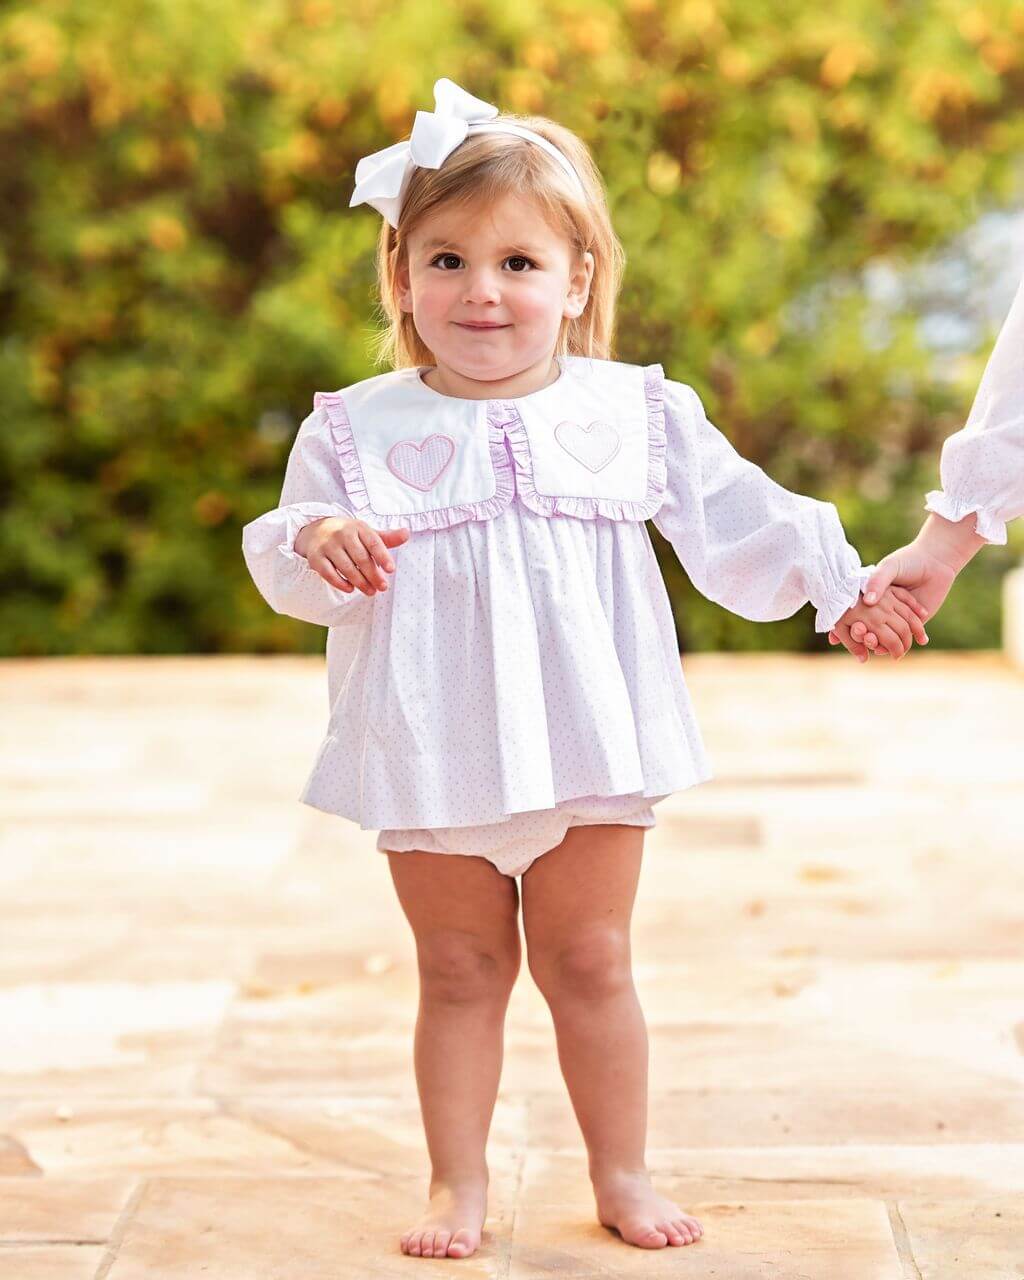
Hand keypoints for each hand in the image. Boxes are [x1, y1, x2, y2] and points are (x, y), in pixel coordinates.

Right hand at [295, 517, 409, 594]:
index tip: (391, 570)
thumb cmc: (347, 535)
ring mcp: (328, 545)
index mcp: (358, 527)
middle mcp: (342, 534)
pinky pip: (328, 573)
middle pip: (361, 557)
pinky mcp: (316, 557)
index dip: (383, 556)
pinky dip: (340, 583)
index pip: (373, 542)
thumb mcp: (366, 533)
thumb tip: (406, 534)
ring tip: (371, 591)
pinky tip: (350, 589)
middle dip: (373, 575)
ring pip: (346, 567)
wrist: (315, 531)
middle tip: (383, 587)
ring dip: (360, 582)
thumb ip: (386, 538)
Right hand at [828, 543, 957, 654]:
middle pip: (865, 630)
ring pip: (880, 639)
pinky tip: (885, 648)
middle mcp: (880, 610)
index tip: (838, 632)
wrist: (935, 563)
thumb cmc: (908, 561)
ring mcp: (895, 619)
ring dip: (874, 644)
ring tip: (871, 641)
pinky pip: (898, 641)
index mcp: (870, 598)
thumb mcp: (889, 568)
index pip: (852, 616)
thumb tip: (868, 601)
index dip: (843, 626)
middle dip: (859, 637)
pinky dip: (890, 647)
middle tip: (860, 634)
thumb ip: (877, 582)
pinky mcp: (912, 626)